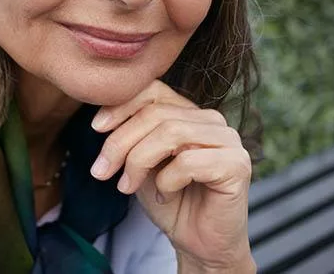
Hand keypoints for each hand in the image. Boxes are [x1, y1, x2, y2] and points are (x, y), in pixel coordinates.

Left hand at [89, 80, 254, 271]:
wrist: (197, 243)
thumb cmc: (169, 199)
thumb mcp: (139, 160)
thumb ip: (129, 134)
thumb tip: (100, 118)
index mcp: (189, 112)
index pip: (153, 90)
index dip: (120, 106)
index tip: (96, 128)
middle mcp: (212, 119)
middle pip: (156, 114)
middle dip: (120, 142)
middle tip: (101, 170)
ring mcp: (228, 140)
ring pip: (170, 133)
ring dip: (138, 161)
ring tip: (126, 186)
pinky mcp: (237, 165)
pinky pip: (188, 162)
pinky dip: (166, 180)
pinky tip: (165, 194)